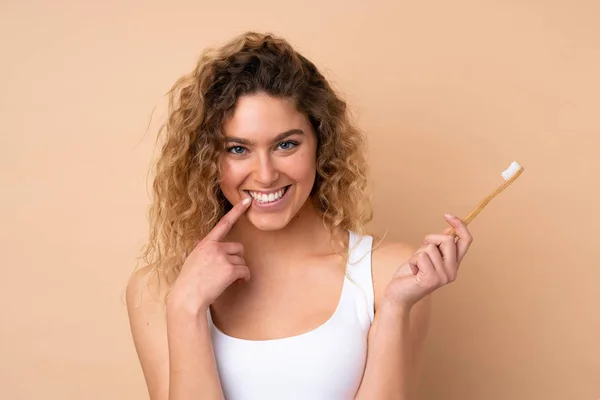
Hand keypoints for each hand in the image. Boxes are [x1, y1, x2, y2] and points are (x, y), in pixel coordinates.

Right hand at [167, 196, 252, 314]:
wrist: (187, 297)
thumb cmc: (188, 282)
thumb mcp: (191, 259)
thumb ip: (201, 250)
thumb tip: (200, 242)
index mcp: (205, 243)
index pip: (223, 223)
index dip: (237, 211)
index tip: (247, 201)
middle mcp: (215, 247)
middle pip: (238, 248)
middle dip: (237, 259)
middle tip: (230, 271)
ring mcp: (222, 258)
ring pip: (242, 260)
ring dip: (239, 270)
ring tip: (230, 280)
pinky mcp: (229, 270)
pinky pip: (245, 271)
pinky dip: (244, 278)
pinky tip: (238, 283)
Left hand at [382, 214, 472, 310]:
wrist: (399, 294)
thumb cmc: (412, 274)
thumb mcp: (427, 255)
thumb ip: (439, 245)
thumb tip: (449, 229)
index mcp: (454, 264)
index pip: (466, 240)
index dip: (460, 225)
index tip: (447, 215)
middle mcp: (453, 271)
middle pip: (447, 239)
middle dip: (430, 238)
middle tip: (421, 250)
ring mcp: (443, 276)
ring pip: (430, 247)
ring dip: (418, 253)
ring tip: (416, 265)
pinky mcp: (432, 279)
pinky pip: (421, 256)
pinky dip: (412, 260)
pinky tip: (413, 271)